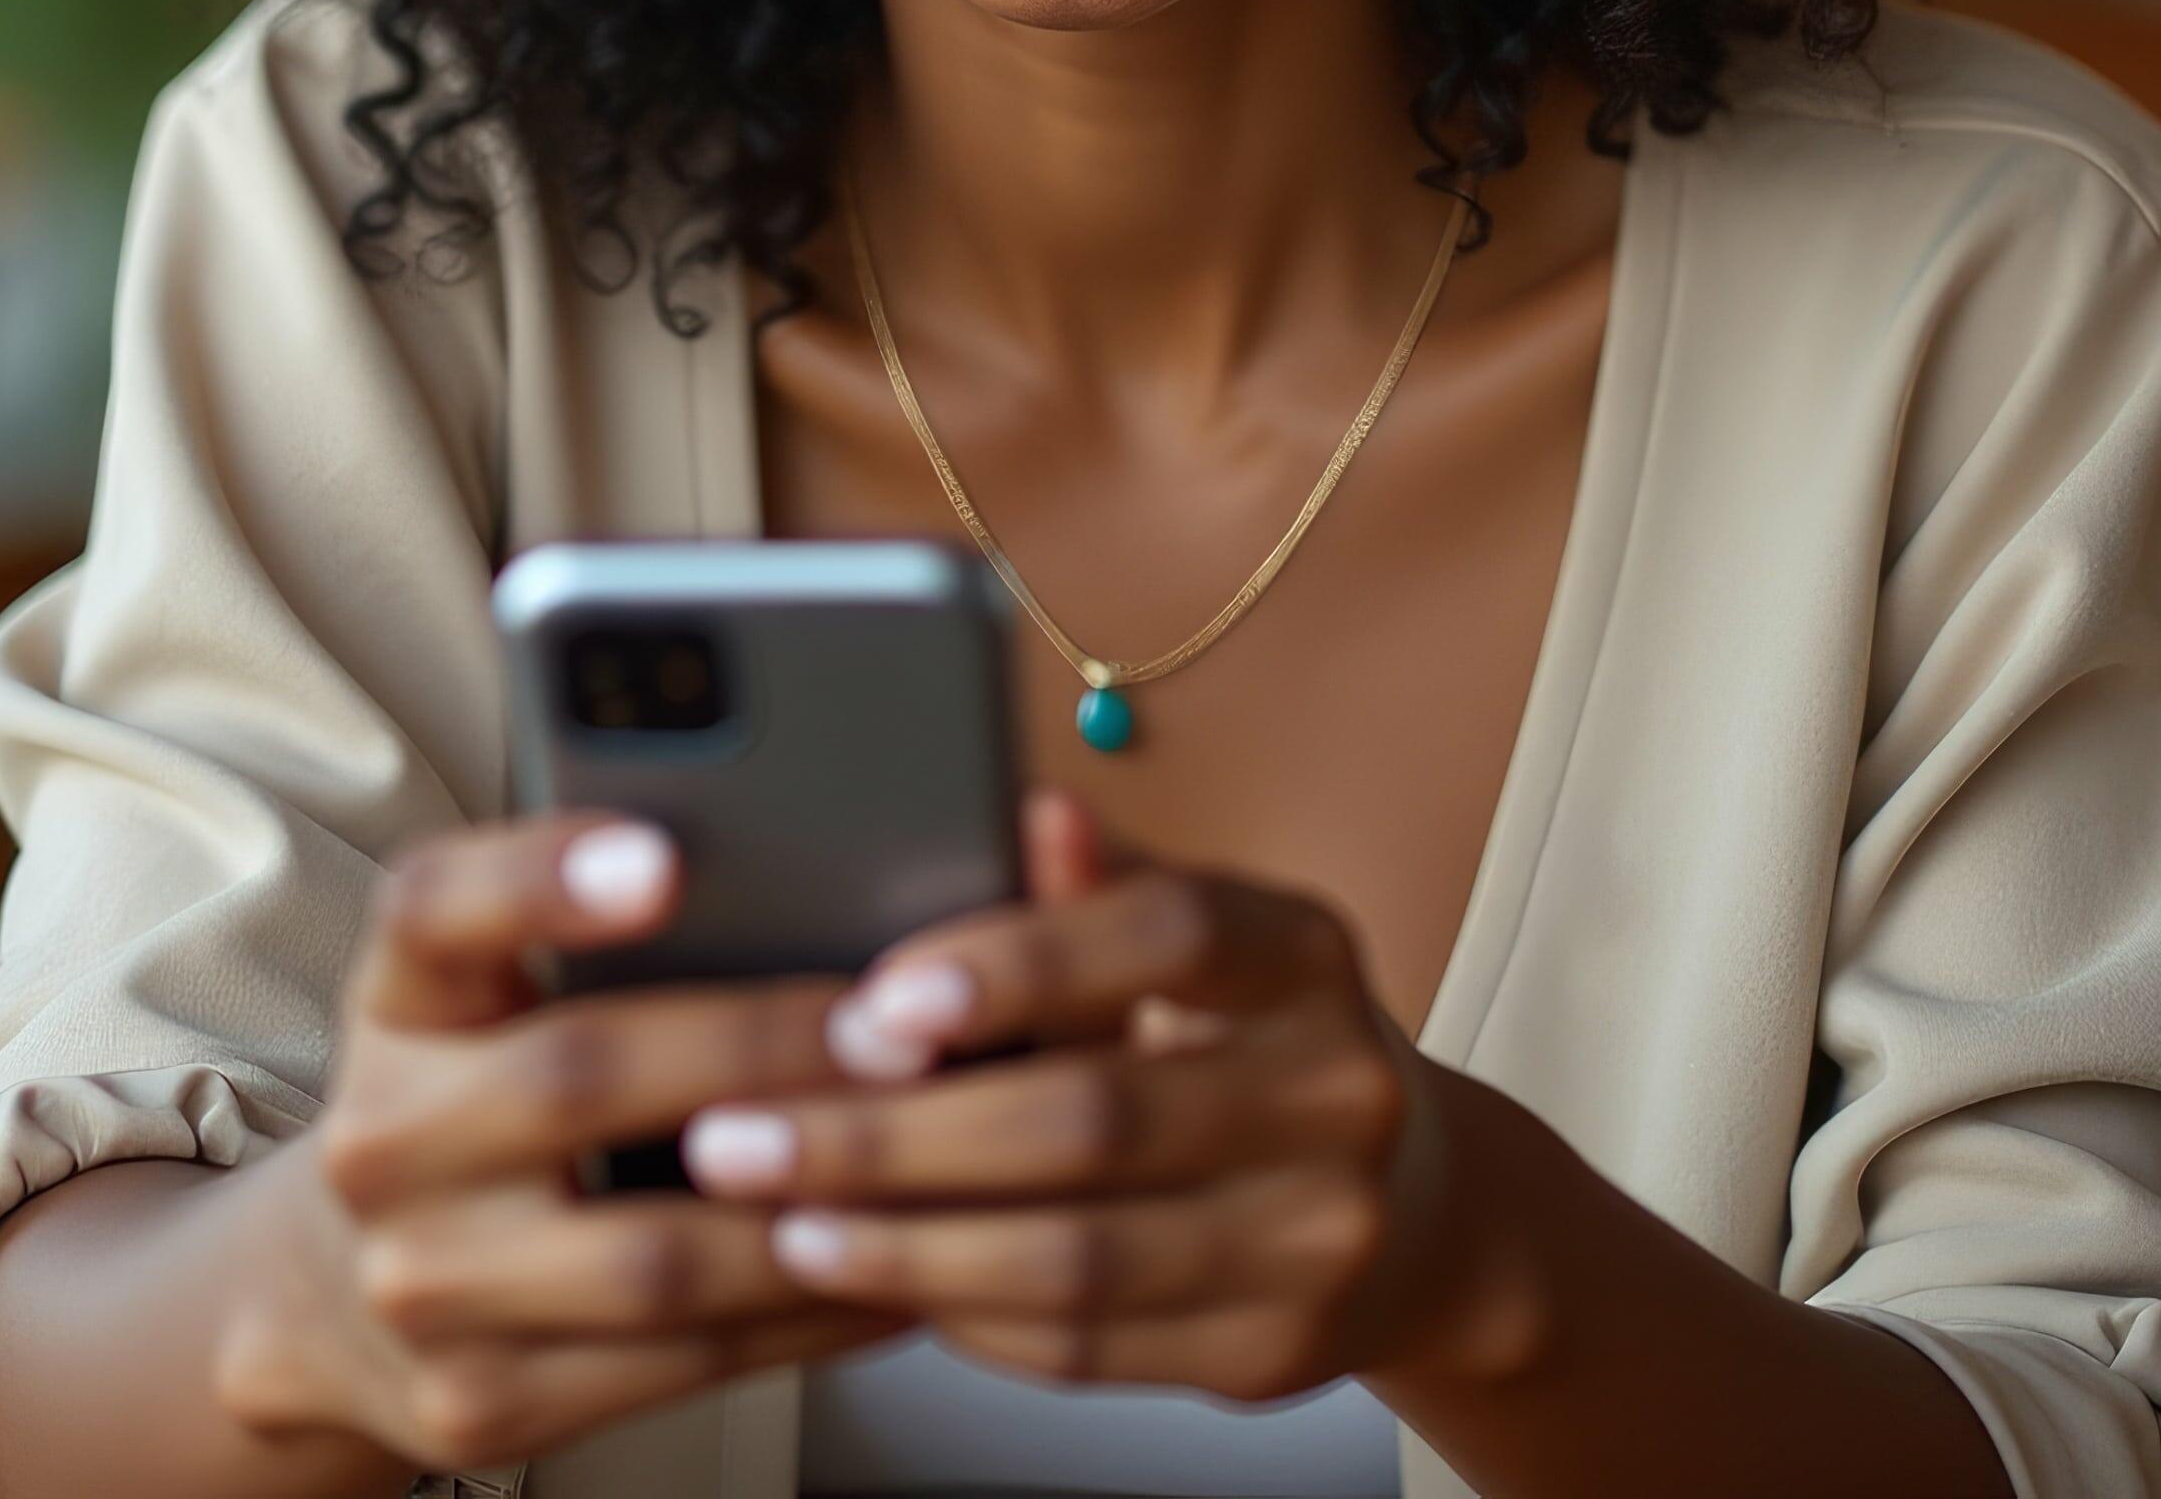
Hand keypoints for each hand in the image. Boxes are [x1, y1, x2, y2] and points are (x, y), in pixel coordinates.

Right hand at [209, 814, 898, 1475]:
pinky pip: (682, 1366)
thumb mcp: (489, 995)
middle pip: (577, 1076)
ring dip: (812, 1207)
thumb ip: (598, 928)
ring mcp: (421, 1286)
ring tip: (929, 1154)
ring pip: (654, 1255)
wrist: (338, 1296)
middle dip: (762, 1051)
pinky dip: (808, 1317)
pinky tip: (892, 1271)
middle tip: (900, 1030)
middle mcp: (383, 1139)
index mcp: (397, 1004)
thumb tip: (806, 865)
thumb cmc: (476, 1105)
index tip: (663, 856)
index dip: (540, 878)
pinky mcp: (478, 1403)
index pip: (432, 909)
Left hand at [665, 794, 1523, 1398]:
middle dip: (891, 1134)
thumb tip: (1020, 807)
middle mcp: (1336, 1092)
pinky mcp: (1275, 1352)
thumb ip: (1098, 886)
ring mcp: (1318, 1235)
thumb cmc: (1252, 1044)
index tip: (871, 999)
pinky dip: (967, 1317)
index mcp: (1302, 953)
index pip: (1165, 933)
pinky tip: (878, 1281)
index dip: (1015, 961)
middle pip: (1093, 1118)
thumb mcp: (1205, 944)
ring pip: (1077, 1256)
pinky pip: (1091, 1347)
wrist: (1418, 1215)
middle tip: (741, 1132)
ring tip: (779, 1220)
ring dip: (905, 1244)